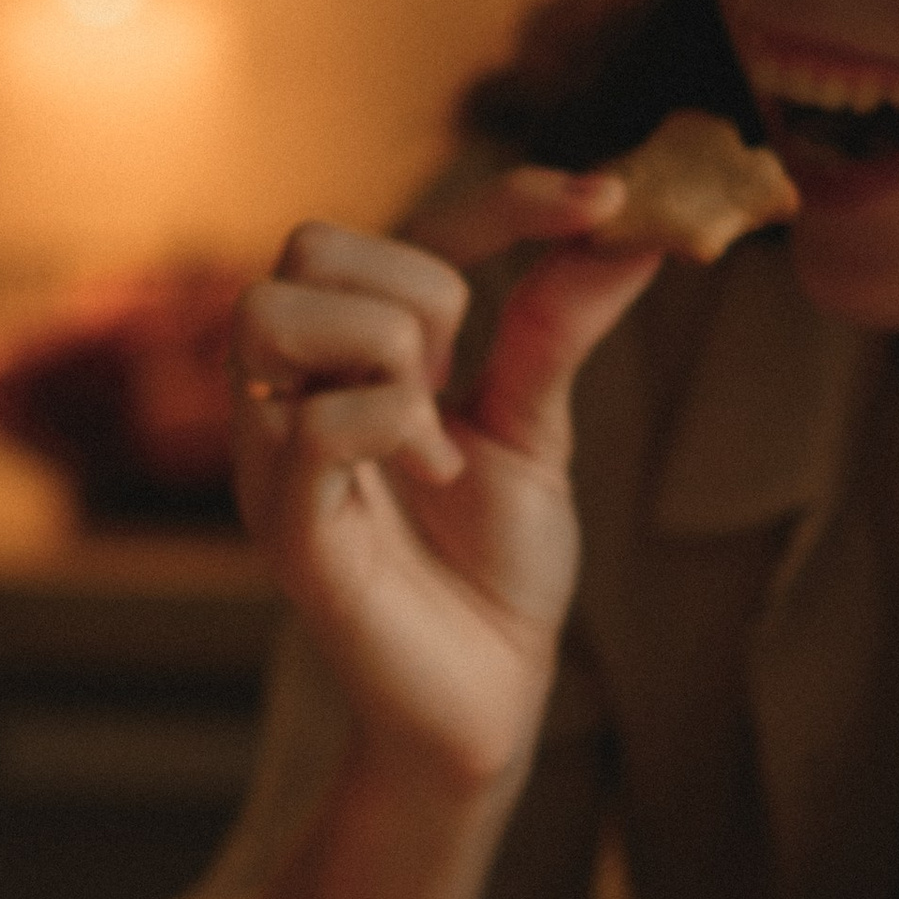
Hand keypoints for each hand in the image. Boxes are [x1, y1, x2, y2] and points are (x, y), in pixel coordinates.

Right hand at [230, 174, 659, 788]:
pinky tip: (437, 479)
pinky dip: (392, 429)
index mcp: (352, 361)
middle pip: (307, 247)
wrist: (490, 697)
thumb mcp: (538, 426)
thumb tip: (627, 226)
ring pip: (272, 311)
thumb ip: (558, 324)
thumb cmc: (496, 571)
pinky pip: (313, 425)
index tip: (608, 202)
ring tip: (435, 433)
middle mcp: (295, 394)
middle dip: (418, 288)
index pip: (394, 231)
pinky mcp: (284, 526)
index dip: (504, 202)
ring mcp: (275, 456)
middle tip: (462, 379)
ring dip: (381, 349)